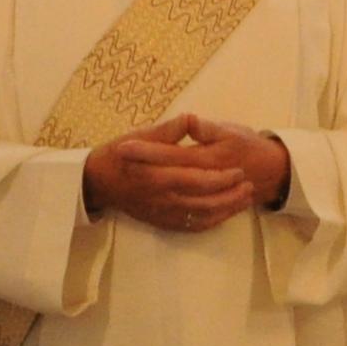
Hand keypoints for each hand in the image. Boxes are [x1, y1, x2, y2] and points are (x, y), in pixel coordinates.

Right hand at [81, 115, 279, 232]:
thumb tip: (190, 118)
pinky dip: (213, 221)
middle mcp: (161, 197)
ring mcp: (162, 212)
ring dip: (227, 209)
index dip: (221, 177)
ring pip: (202, 216)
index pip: (196, 179)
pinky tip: (226, 213)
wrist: (98, 181)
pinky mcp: (162, 222)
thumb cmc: (120, 154)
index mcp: (156, 174)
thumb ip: (168, 130)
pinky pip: (192, 226)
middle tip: (248, 184)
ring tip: (245, 198)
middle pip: (204, 201)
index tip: (239, 170)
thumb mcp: (140, 136)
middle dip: (230, 194)